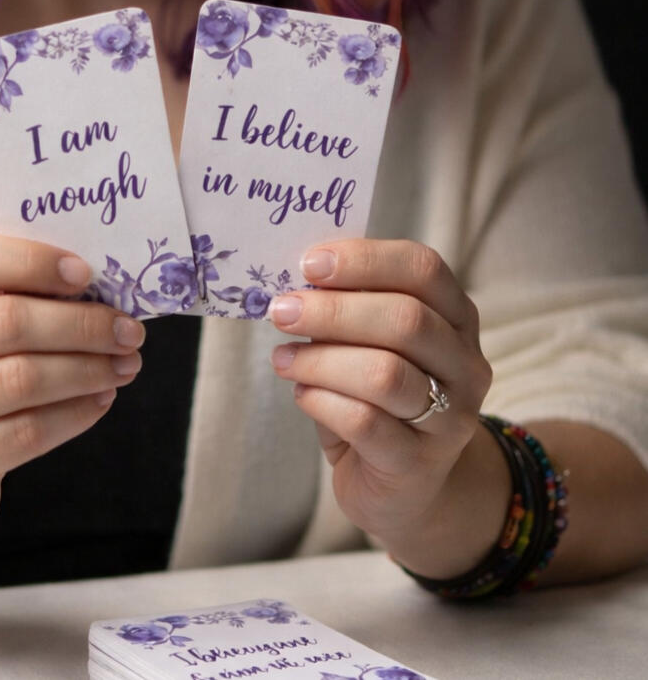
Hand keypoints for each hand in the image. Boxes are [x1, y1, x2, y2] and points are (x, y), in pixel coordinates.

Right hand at [0, 232, 143, 557]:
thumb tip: (91, 284)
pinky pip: (28, 432)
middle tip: (128, 330)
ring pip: (22, 379)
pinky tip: (101, 400)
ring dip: (87, 369)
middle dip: (80, 324)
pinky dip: (76, 413)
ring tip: (124, 364)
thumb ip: (4, 295)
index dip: (31, 261)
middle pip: (5, 322)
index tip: (85, 274)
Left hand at [269, 239, 492, 548]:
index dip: (365, 259)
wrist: (407, 488)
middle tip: (282, 311)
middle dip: (334, 311)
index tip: (310, 263)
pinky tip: (302, 395)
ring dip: (321, 360)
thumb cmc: (380, 399)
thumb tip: (300, 283)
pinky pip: (364, 423)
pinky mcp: (417, 465)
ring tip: (283, 358)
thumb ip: (350, 310)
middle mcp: (465, 365)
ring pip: (385, 374)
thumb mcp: (372, 345)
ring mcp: (450, 419)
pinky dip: (322, 401)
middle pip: (407, 320)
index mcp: (456, 317)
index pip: (423, 269)